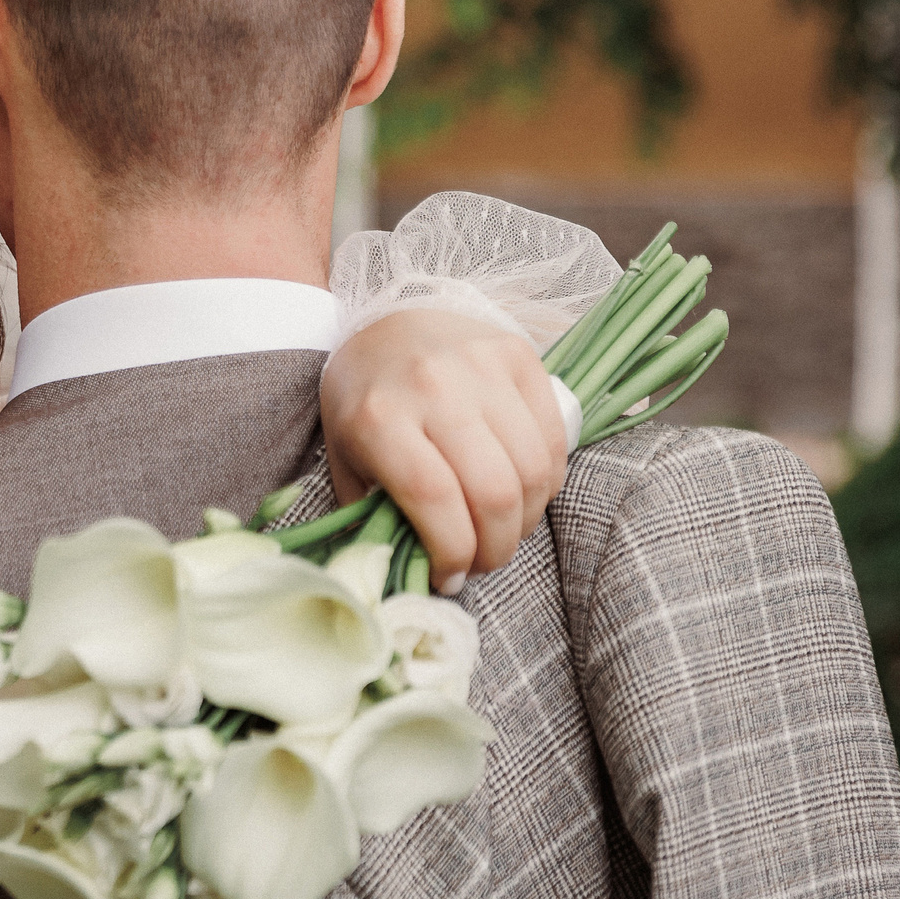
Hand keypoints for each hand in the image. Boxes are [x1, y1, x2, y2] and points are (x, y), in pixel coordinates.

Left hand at [320, 309, 567, 592]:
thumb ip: (371, 512)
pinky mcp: (520, 356)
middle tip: (483, 563)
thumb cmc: (363, 400)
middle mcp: (434, 387)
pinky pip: (553, 437)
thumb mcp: (346, 457)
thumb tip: (405, 572)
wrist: (387, 323)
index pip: (434, 499)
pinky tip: (525, 496)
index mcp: (379, 417)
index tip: (451, 576)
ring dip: (526, 520)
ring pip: (533, 469)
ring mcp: (481, 368)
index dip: (453, 550)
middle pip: (492, 490)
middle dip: (495, 547)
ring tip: (503, 533)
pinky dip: (548, 482)